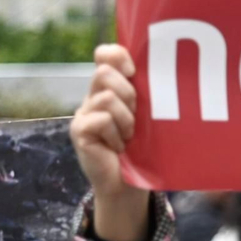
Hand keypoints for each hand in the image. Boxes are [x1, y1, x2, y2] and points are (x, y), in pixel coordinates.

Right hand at [71, 45, 150, 240]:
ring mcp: (83, 113)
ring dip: (125, 119)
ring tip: (128, 137)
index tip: (133, 70)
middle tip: (136, 118)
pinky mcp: (79, 131)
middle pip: (104, 72)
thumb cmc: (143, 150)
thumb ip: (146, 94)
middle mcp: (93, 96)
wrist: (128, 185)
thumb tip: (162, 70)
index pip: (105, 54)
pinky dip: (115, 135)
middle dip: (128, 94)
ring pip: (106, 98)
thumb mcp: (148, 117)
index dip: (117, 55)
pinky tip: (117, 147)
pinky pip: (101, 120)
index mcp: (111, 88)